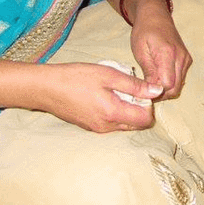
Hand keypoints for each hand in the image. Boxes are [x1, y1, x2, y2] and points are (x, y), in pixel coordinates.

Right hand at [41, 61, 163, 132]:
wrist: (46, 88)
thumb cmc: (76, 77)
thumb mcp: (109, 75)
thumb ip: (135, 85)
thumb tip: (157, 91)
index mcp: (113, 114)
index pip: (145, 120)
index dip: (149, 105)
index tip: (141, 90)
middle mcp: (106, 127)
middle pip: (136, 125)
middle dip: (139, 109)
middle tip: (130, 89)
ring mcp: (96, 129)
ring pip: (123, 125)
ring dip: (127, 111)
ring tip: (116, 91)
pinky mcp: (89, 127)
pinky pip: (111, 124)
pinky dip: (115, 113)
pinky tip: (105, 96)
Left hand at [129, 3, 191, 101]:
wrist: (156, 16)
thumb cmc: (144, 31)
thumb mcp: (140, 51)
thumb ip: (149, 70)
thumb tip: (152, 90)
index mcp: (168, 54)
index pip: (167, 84)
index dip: (155, 91)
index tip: (143, 89)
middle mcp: (181, 57)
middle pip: (175, 88)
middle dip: (161, 94)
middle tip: (146, 90)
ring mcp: (186, 59)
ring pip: (179, 85)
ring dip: (166, 90)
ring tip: (151, 83)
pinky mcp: (187, 60)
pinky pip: (181, 78)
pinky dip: (171, 83)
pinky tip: (159, 77)